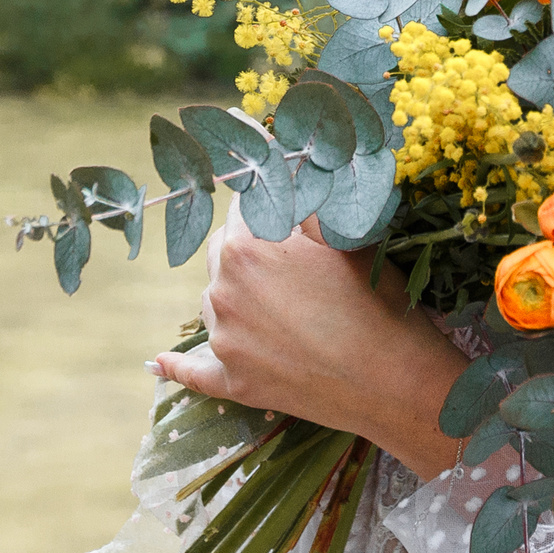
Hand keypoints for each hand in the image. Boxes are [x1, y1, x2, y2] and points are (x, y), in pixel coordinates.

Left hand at [152, 212, 467, 477]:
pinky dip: (176, 366)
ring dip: (237, 295)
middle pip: (222, 252)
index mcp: (247, 246)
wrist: (396, 382)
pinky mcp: (233, 383)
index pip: (244, 206)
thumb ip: (305, 202)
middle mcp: (223, 290)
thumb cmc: (377, 301)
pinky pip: (192, 371)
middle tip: (289, 258)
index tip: (275, 196)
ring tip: (284, 306)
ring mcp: (225, 340)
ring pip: (215, 301)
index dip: (266, 199)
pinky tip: (157, 362)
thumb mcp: (346, 236)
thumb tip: (284, 169)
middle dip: (248, 247)